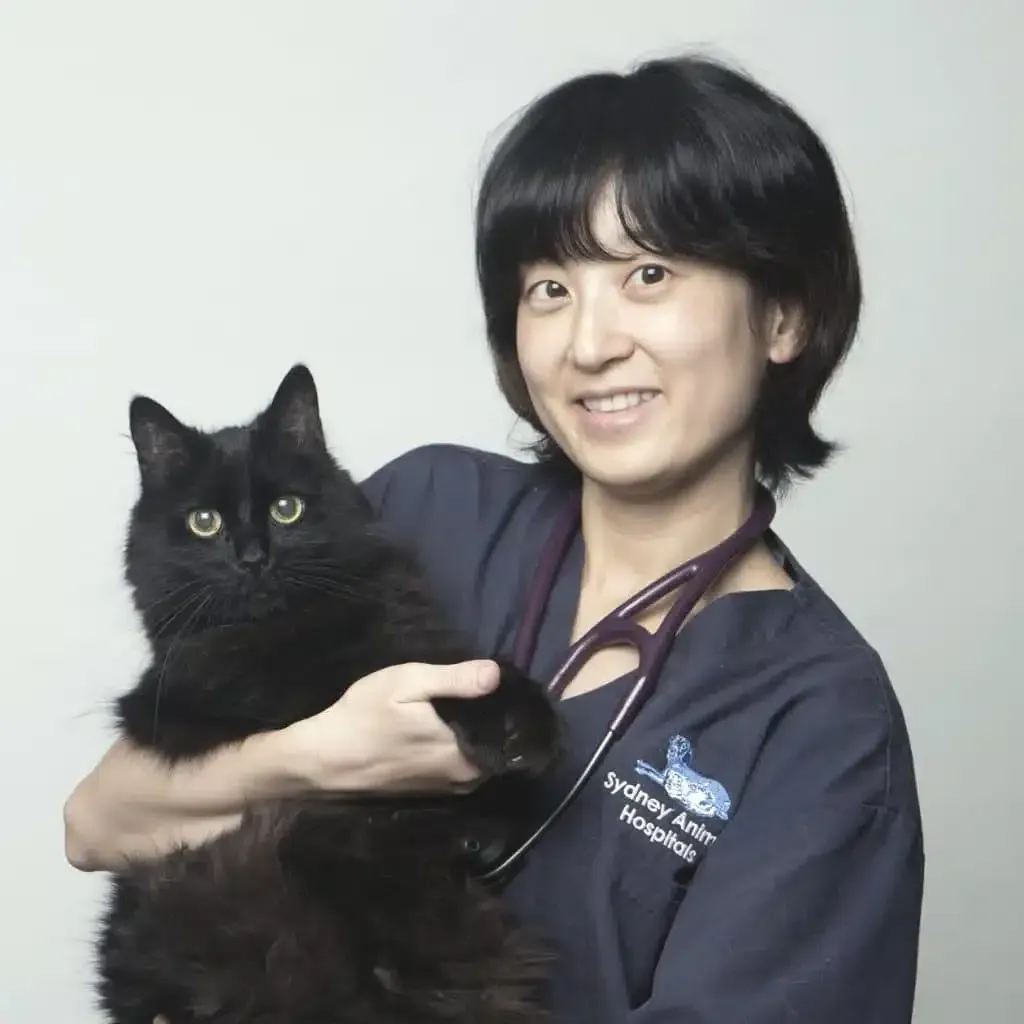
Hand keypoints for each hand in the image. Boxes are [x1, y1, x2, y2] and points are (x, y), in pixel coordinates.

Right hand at [282, 660, 500, 795]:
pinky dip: (458, 749)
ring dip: (476, 737)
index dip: (509, 711)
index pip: (508, 736)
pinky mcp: (428, 793)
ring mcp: (446, 790)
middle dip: (493, 722)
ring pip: (478, 759)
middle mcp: (463, 779)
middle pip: (495, 747)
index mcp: (466, 756)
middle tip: (484, 692)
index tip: (507, 688)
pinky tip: (445, 729)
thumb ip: (455, 680)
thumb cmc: (363, 717)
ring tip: (467, 706)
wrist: (320, 760)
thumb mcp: (407, 684)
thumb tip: (496, 674)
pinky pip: (458, 768)